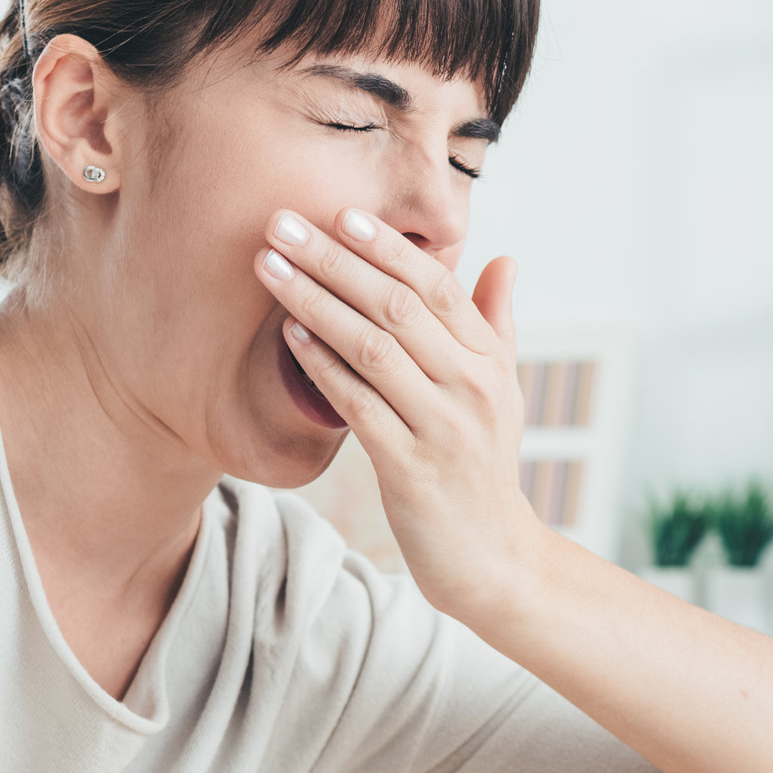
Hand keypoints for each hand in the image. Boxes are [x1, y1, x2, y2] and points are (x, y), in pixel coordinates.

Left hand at [258, 207, 552, 622]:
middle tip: (282, 224)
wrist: (492, 558)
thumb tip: (504, 261)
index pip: (438, 286)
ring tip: (268, 268)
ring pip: (372, 347)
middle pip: (398, 306)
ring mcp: (442, 428)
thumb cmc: (484, 467)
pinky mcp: (410, 469)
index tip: (340, 214)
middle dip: (335, 260)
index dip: (388, 248)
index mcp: (489, 361)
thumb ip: (496, 324)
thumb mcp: (502, 393)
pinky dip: (321, 365)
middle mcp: (471, 387)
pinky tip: (288, 335)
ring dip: (314, 301)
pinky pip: (358, 405)